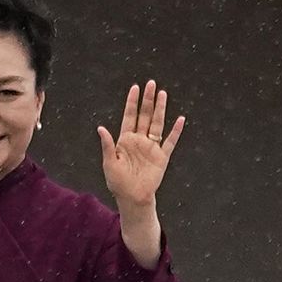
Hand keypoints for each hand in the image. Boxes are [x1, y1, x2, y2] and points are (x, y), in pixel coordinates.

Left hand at [97, 80, 184, 208]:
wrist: (132, 197)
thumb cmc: (118, 182)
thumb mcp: (109, 163)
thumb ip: (107, 145)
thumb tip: (101, 128)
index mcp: (125, 140)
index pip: (129, 116)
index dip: (132, 102)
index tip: (135, 88)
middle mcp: (139, 140)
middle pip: (145, 116)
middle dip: (148, 100)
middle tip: (151, 83)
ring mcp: (151, 147)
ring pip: (157, 124)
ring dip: (160, 109)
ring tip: (163, 94)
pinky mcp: (162, 157)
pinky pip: (170, 141)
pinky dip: (176, 131)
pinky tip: (180, 119)